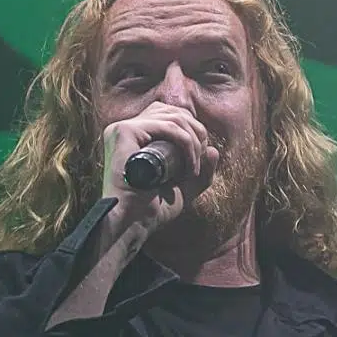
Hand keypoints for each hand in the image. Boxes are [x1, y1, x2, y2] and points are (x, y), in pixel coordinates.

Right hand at [99, 102, 220, 233]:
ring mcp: (122, 128)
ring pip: (173, 118)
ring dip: (194, 142)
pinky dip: (186, 143)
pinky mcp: (124, 132)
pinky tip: (189, 167)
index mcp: (133, 135)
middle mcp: (125, 127)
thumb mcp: (183, 189)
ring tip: (194, 170)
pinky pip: (167, 126)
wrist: (132, 225)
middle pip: (173, 112)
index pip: (169, 115)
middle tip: (199, 164)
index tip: (199, 159)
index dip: (191, 130)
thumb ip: (201, 173)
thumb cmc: (151, 210)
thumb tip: (213, 150)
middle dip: (196, 134)